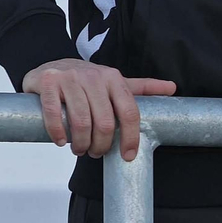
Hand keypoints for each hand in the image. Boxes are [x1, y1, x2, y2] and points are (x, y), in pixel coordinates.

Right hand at [21, 58, 176, 161]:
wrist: (51, 66)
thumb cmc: (86, 80)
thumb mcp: (114, 82)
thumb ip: (141, 87)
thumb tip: (173, 88)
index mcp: (114, 78)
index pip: (129, 111)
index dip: (131, 137)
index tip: (128, 156)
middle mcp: (94, 77)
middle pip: (105, 121)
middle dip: (101, 144)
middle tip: (95, 153)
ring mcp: (70, 79)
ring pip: (81, 121)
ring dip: (80, 143)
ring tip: (79, 150)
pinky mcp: (48, 83)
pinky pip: (53, 113)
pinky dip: (58, 132)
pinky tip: (61, 141)